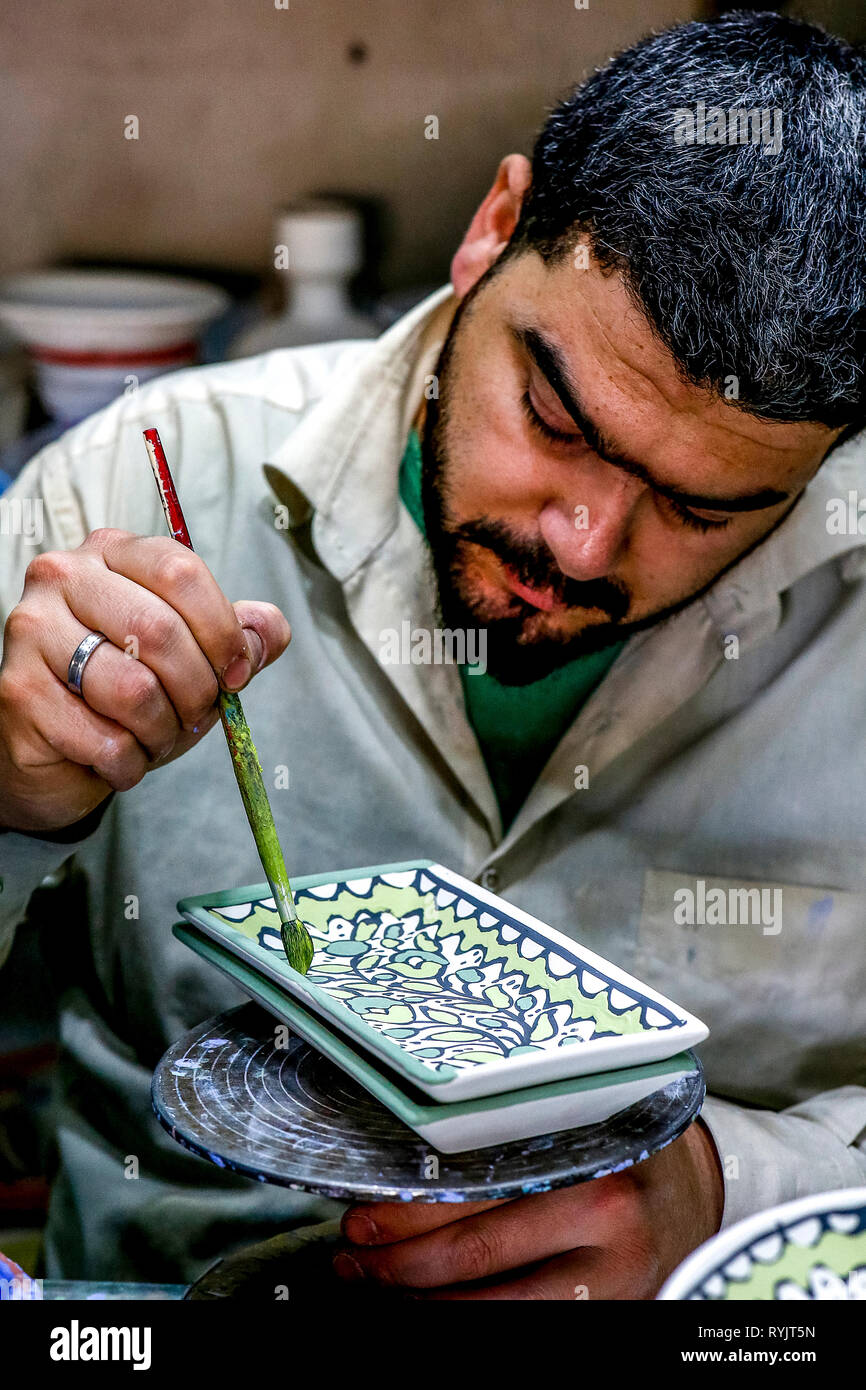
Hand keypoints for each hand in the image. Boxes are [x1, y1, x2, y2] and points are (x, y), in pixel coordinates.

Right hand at [0, 528, 290, 831]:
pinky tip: (119, 758)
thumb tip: (270, 628)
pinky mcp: (17, 692)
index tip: (236, 672)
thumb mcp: (191, 660)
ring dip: (162, 731)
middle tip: (196, 714)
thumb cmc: (124, 695)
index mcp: (112, 554)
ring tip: (153, 736)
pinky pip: (104, 740)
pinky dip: (129, 763)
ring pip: (133, 689)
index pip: (180, 571)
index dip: (221, 629)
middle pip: (159, 630)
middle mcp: (64, 578)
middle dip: (196, 689)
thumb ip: (236, 639)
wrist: (54, 751)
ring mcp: (33, 631)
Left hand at [333, 1119, 723, 1299]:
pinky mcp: (612, 1311)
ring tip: (374, 1283)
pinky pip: (525, 1322)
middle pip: (476, 1248)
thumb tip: (405, 1170)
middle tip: (354, 1254)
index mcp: (581, 1149)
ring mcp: (611, 1272)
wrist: (692, 1192)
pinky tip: (433, 1309)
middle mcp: (600, 1212)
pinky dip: (468, 1318)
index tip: (361, 1212)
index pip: (477, 1186)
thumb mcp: (569, 1126)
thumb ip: (508, 1141)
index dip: (409, 1208)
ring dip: (421, 1299)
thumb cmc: (612, 1148)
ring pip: (494, 1303)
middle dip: (400, 1258)